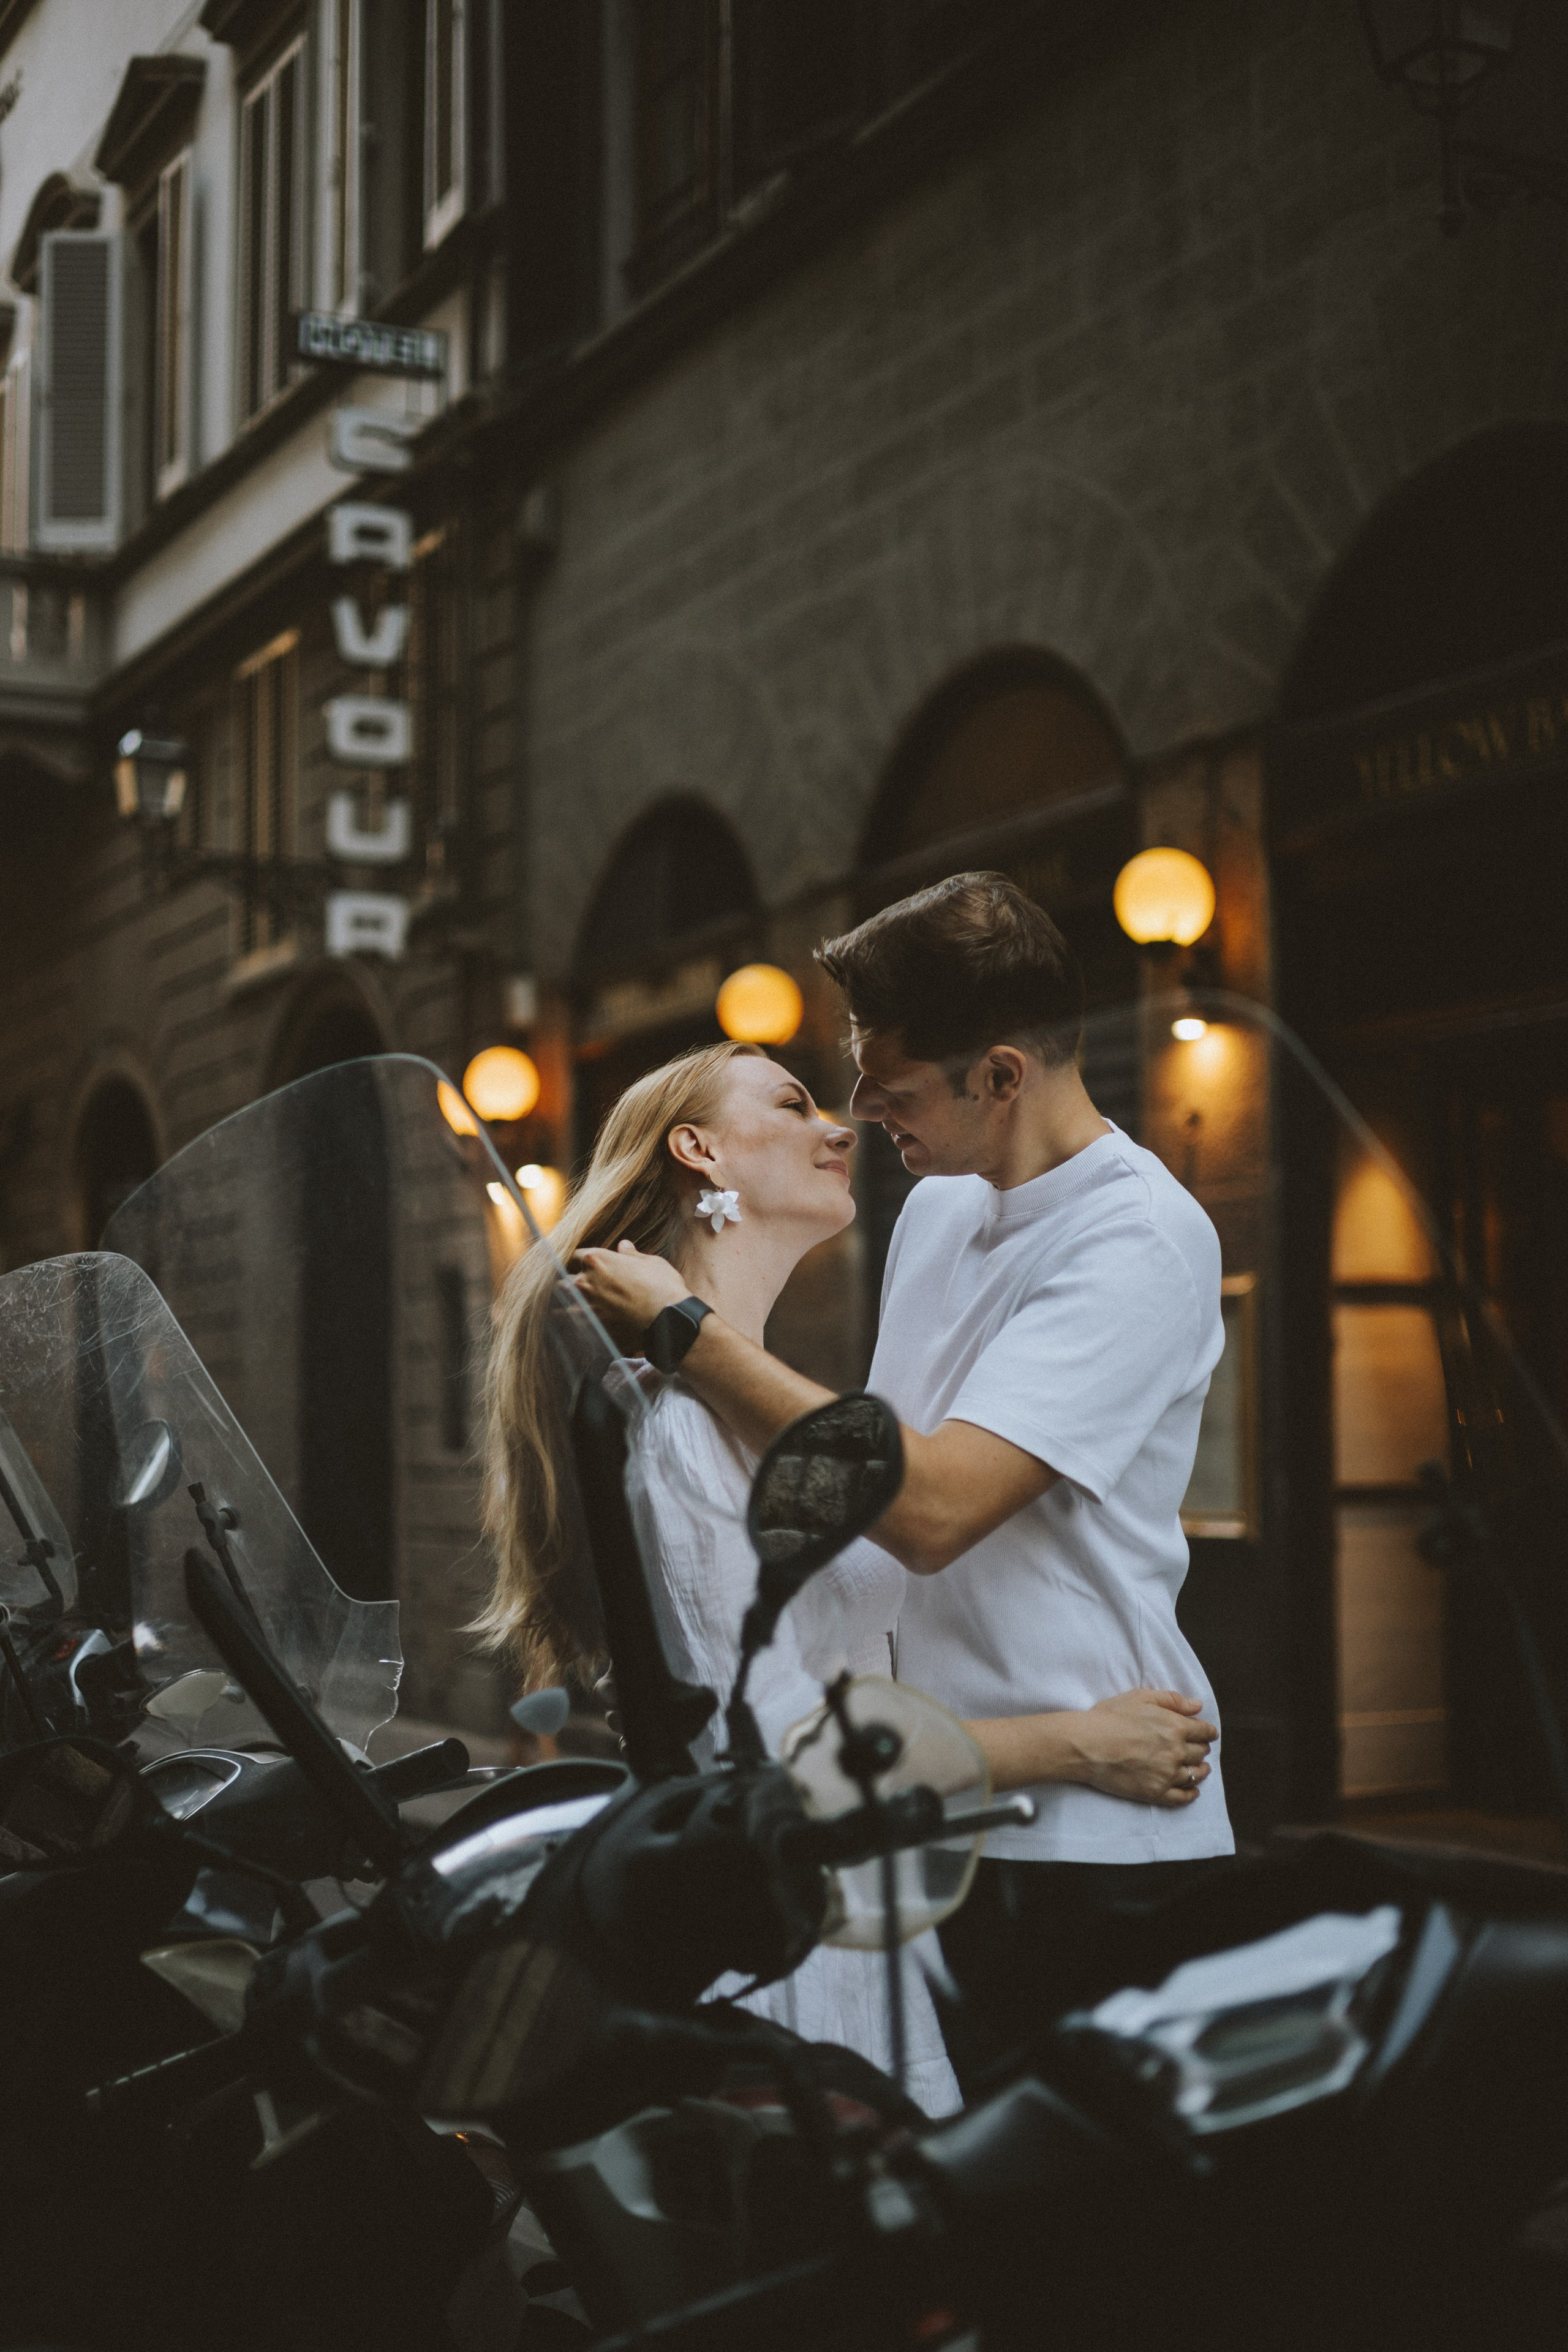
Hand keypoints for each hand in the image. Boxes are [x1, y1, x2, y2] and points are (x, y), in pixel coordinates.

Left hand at [571, 1240, 689, 1347]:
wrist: (669, 1319)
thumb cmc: (662, 1286)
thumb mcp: (650, 1263)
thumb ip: (631, 1255)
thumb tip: (623, 1246)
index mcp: (597, 1260)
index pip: (574, 1255)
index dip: (579, 1260)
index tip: (585, 1264)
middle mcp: (585, 1281)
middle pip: (563, 1279)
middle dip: (568, 1281)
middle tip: (579, 1285)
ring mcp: (586, 1305)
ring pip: (563, 1302)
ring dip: (569, 1302)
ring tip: (576, 1304)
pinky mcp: (592, 1326)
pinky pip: (574, 1322)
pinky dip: (576, 1321)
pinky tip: (583, 1321)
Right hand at [1072, 1689, 1216, 1807]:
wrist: (1087, 1745)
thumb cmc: (1110, 1718)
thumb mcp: (1141, 1698)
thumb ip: (1172, 1700)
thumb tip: (1197, 1706)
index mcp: (1176, 1727)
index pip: (1204, 1732)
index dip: (1207, 1732)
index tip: (1206, 1734)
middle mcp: (1176, 1752)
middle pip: (1200, 1753)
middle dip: (1201, 1749)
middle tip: (1197, 1748)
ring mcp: (1167, 1774)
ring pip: (1195, 1774)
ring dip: (1200, 1770)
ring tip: (1199, 1768)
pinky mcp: (1156, 1792)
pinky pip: (1182, 1797)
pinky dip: (1191, 1794)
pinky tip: (1193, 1791)